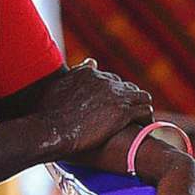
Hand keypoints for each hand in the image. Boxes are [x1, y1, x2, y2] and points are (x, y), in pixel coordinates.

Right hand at [30, 61, 153, 158]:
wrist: (53, 129)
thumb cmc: (47, 115)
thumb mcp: (56, 89)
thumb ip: (72, 76)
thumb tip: (87, 64)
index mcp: (87, 74)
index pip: (110, 79)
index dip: (114, 93)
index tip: (113, 105)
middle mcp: (103, 80)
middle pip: (127, 87)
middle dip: (129, 101)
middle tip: (129, 115)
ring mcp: (115, 95)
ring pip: (141, 96)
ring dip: (141, 107)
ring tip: (140, 120)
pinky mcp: (123, 112)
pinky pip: (145, 111)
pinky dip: (146, 118)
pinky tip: (144, 127)